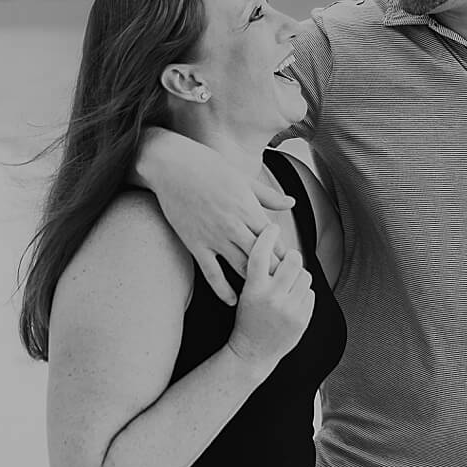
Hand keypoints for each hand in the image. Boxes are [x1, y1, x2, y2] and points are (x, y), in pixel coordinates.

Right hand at [137, 129, 294, 306]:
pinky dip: (224, 290)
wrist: (173, 166)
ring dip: (255, 282)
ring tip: (266, 295)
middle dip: (276, 273)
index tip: (294, 267)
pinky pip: (213, 274)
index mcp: (248, 207)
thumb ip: (268, 195)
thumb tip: (291, 203)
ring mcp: (214, 237)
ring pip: (242, 268)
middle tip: (285, 287)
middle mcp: (234, 225)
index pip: (274, 240)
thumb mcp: (243, 178)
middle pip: (263, 257)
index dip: (285, 255)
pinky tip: (233, 301)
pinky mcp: (196, 245)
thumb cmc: (209, 167)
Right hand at [227, 225, 313, 374]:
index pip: (261, 252)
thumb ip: (258, 270)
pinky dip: (303, 292)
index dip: (267, 235)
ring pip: (304, 275)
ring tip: (290, 281)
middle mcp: (272, 297)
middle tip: (287, 259)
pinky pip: (311, 293)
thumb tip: (274, 244)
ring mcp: (289, 310)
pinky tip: (293, 297)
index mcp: (254, 288)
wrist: (251, 353)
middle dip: (291, 256)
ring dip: (299, 274)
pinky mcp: (302, 320)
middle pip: (292, 259)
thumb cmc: (246, 320)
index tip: (272, 228)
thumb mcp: (245, 292)